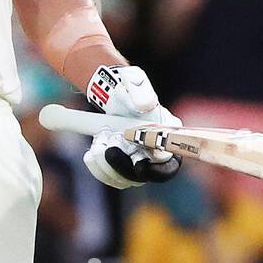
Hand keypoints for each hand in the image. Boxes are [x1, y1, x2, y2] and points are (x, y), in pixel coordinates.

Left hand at [83, 65, 182, 189]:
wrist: (113, 93)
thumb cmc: (129, 86)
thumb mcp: (136, 82)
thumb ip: (142, 92)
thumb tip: (145, 106)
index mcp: (169, 134)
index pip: (170, 162)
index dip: (157, 168)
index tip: (138, 163)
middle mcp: (157, 152)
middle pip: (145, 175)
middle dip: (122, 165)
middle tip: (106, 148)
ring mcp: (140, 160)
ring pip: (126, 179)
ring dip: (106, 166)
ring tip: (98, 142)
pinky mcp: (123, 165)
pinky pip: (112, 177)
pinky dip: (98, 168)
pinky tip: (91, 152)